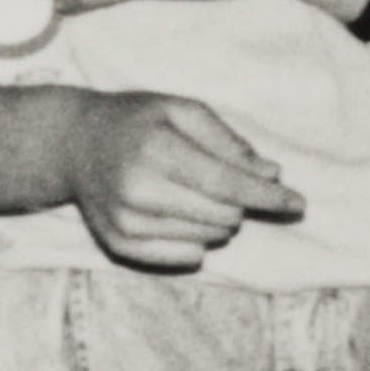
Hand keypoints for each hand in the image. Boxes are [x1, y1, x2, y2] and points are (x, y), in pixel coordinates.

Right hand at [64, 89, 304, 273]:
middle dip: (237, 203)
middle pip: (223, 216)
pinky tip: (178, 218)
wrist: (71, 144)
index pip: (226, 183)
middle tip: (219, 183)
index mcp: (155, 148)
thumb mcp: (182, 111)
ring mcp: (125, 220)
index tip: (298, 204)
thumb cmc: (137, 122)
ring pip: (208, 240)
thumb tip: (271, 174)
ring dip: (215, 222)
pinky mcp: (118, 244)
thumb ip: (228, 142)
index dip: (268, 196)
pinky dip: (195, 243)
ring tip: (190, 195)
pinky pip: (185, 259)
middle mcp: (137, 189)